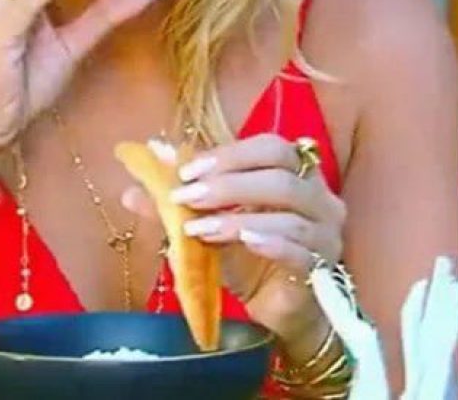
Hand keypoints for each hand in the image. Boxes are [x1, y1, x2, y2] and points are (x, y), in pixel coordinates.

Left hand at [122, 133, 346, 347]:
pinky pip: (300, 249)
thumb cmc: (251, 260)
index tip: (186, 171)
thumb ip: (177, 208)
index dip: (229, 155)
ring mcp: (325, 231)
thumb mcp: (211, 228)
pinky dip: (270, 241)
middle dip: (231, 181)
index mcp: (296, 174)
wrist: (279, 311)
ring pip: (289, 211)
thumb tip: (132, 186)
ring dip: (238, 216)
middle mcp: (318, 196)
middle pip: (282, 173)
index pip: (270, 147)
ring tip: (200, 228)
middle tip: (187, 196)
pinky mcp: (322, 266)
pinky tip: (244, 241)